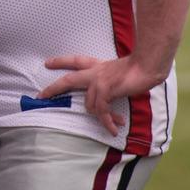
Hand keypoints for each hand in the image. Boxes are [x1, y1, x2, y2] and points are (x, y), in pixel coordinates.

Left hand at [39, 54, 167, 134]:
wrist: (148, 64)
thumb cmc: (139, 68)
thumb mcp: (119, 72)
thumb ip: (111, 80)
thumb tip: (108, 95)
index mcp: (97, 66)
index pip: (75, 61)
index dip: (61, 62)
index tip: (47, 63)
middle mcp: (95, 72)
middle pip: (68, 79)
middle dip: (54, 88)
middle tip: (41, 95)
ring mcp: (98, 80)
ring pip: (89, 103)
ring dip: (101, 118)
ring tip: (113, 126)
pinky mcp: (105, 89)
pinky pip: (101, 110)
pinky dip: (107, 121)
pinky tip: (113, 129)